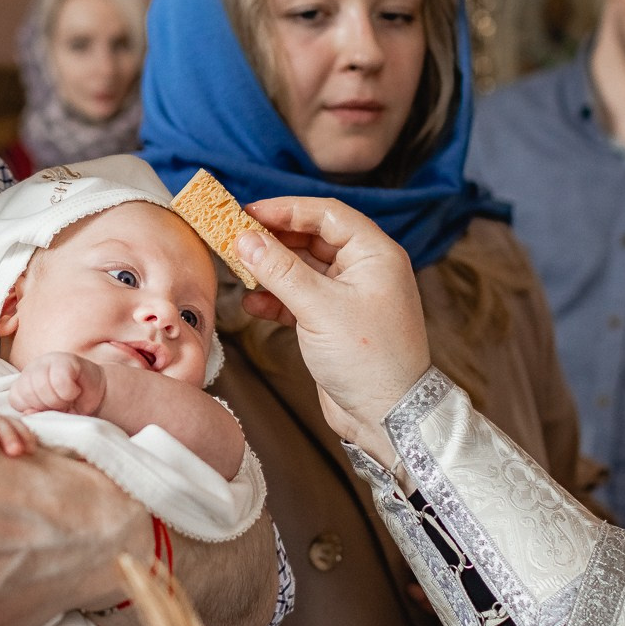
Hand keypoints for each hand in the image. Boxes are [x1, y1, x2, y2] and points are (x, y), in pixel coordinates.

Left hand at [8, 352, 107, 416]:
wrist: (97, 395)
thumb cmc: (71, 407)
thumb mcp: (50, 415)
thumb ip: (37, 415)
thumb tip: (28, 413)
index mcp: (24, 383)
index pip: (16, 398)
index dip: (33, 408)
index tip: (48, 409)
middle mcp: (33, 368)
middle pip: (28, 392)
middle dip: (47, 405)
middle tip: (62, 404)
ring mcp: (48, 361)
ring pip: (42, 386)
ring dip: (58, 400)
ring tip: (68, 399)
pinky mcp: (66, 359)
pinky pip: (60, 381)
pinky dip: (69, 392)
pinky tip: (75, 391)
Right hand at [231, 197, 431, 461]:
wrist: (389, 416)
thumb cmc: (370, 360)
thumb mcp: (320, 308)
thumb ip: (280, 270)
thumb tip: (244, 239)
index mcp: (375, 254)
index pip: (326, 215)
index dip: (285, 209)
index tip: (246, 211)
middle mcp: (365, 270)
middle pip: (312, 238)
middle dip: (273, 239)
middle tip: (235, 237)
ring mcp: (350, 297)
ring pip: (303, 269)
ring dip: (271, 269)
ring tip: (238, 269)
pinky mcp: (334, 322)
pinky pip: (300, 298)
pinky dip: (277, 298)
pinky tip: (253, 303)